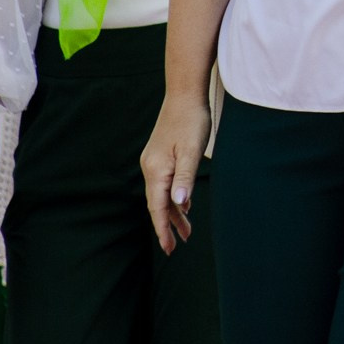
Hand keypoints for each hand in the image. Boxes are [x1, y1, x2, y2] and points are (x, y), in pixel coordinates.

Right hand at [141, 89, 212, 252]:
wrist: (184, 94)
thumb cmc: (192, 121)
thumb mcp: (193, 152)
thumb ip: (185, 179)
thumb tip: (179, 204)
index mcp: (157, 170)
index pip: (158, 207)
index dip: (163, 229)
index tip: (168, 248)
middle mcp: (151, 167)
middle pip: (158, 204)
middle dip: (168, 226)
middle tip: (176, 247)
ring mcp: (154, 161)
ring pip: (162, 194)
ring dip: (174, 213)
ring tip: (186, 232)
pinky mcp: (160, 155)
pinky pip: (164, 183)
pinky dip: (174, 197)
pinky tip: (184, 206)